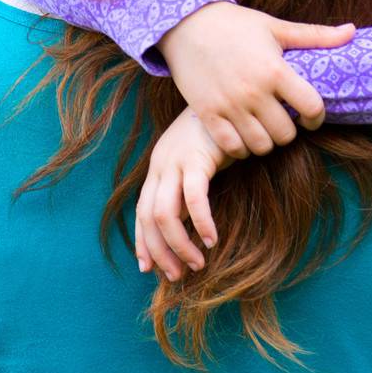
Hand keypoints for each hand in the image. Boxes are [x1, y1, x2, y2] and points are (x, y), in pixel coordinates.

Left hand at [136, 107, 230, 279]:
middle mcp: (161, 166)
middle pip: (149, 219)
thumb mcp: (198, 161)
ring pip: (165, 214)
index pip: (141, 213)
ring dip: (180, 244)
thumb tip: (191, 219)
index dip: (143, 243)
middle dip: (161, 252)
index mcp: (158, 168)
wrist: (230, 96)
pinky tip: (212, 239)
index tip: (150, 268)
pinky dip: (202, 222)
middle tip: (176, 275)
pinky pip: (194, 198)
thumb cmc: (219, 132)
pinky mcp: (196, 158)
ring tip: (196, 264)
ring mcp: (176, 162)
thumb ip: (189, 185)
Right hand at [158, 2, 355, 158]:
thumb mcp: (277, 27)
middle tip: (284, 120)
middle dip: (290, 131)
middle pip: (285, 134)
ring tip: (264, 127)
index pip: (311, 107)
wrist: (187, 24)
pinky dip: (241, 147)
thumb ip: (316, 36)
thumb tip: (353, 31)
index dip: (317, 117)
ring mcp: (229, 105)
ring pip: (260, 146)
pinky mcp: (207, 114)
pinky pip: (232, 148)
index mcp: (275, 70)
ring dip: (267, 142)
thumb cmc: (237, 24)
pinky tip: (243, 134)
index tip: (311, 116)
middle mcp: (253, 91)